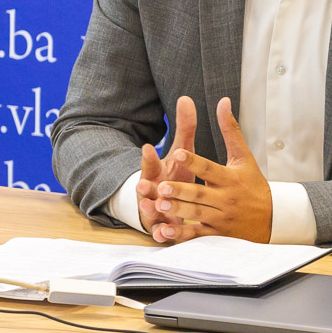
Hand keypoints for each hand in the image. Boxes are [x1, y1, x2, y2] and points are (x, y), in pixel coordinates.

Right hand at [134, 96, 197, 238]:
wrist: (165, 202)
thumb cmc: (174, 174)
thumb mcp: (180, 151)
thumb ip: (184, 128)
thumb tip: (187, 98)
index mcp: (157, 171)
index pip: (150, 163)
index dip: (149, 157)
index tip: (149, 148)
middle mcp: (152, 190)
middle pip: (146, 187)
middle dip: (145, 186)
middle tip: (144, 184)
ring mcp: (155, 210)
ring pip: (150, 210)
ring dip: (149, 209)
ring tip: (150, 208)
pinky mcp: (161, 227)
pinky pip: (160, 231)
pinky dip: (160, 233)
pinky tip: (162, 235)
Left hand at [151, 98, 272, 242]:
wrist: (272, 219)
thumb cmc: (254, 184)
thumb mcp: (244, 156)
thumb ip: (230, 130)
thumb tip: (223, 101)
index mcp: (230, 178)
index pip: (209, 168)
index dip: (193, 161)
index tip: (177, 153)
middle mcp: (225, 199)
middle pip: (200, 194)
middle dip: (181, 191)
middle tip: (161, 185)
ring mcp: (221, 218)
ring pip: (197, 214)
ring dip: (178, 210)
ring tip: (159, 203)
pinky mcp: (217, 234)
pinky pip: (198, 235)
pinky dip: (182, 235)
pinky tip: (167, 231)